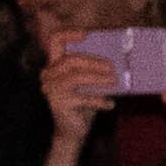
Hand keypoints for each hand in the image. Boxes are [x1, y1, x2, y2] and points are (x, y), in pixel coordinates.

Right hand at [37, 36, 124, 165]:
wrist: (73, 132)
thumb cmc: (83, 104)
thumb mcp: (88, 84)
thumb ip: (94, 70)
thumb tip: (117, 59)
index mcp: (54, 65)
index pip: (55, 41)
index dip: (69, 33)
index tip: (87, 34)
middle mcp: (49, 75)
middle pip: (71, 60)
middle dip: (95, 61)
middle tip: (113, 67)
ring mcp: (51, 90)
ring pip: (77, 77)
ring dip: (99, 79)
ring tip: (115, 82)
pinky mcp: (58, 104)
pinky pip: (83, 98)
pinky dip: (100, 100)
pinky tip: (110, 104)